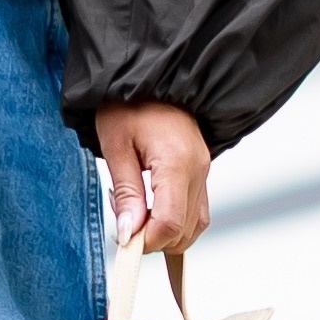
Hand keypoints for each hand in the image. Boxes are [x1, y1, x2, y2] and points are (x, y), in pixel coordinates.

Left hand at [95, 102, 211, 256]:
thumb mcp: (116, 146)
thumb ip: (126, 194)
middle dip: (153, 239)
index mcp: (177, 163)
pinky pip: (197, 211)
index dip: (146, 241)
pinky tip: (152, 212)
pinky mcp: (201, 172)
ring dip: (166, 233)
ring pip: (195, 226)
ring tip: (136, 212)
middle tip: (124, 221)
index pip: (170, 223)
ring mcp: (204, 171)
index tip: (122, 238)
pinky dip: (177, 222)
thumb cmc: (128, 105)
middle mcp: (198, 170)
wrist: (151, 78)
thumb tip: (129, 233)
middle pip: (185, 231)